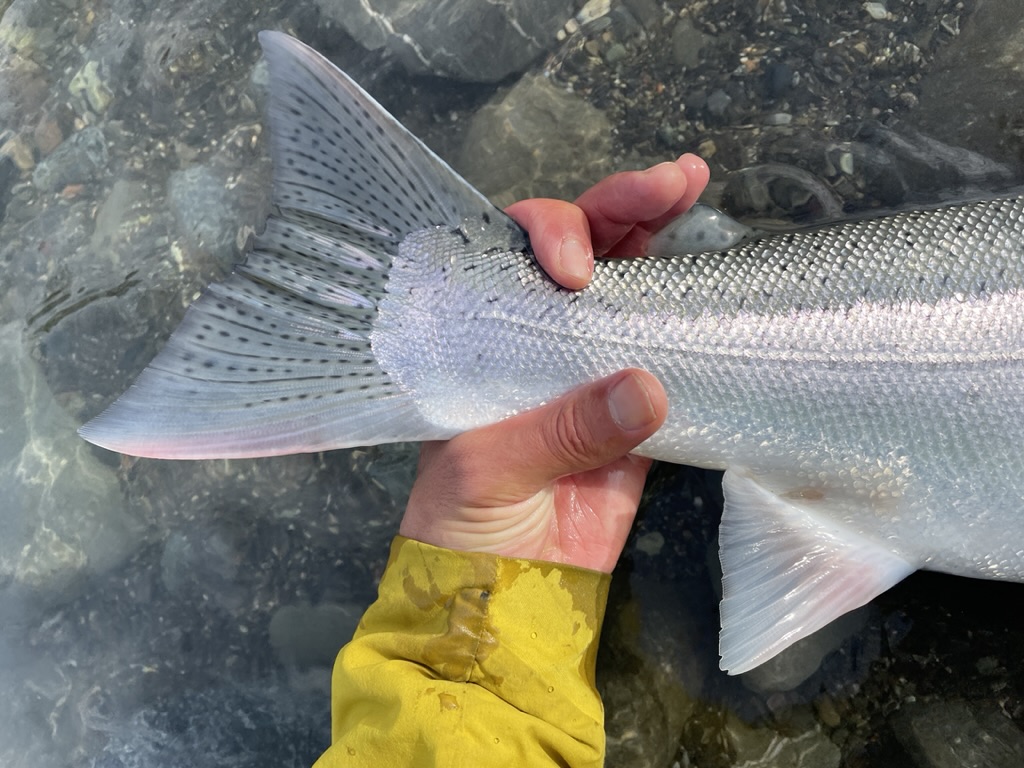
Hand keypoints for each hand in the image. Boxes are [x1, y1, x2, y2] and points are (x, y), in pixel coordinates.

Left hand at [398, 154, 708, 572]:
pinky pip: (669, 356)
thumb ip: (562, 428)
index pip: (512, 255)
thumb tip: (648, 385)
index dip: (548, 235)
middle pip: (583, 253)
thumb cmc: (463, 523)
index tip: (575, 265)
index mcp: (485, 336)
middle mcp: (538, 336)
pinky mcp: (637, 410)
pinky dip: (694, 322)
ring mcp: (592, 369)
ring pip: (630, 288)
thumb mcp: (491, 470)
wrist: (506, 593)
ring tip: (693, 185)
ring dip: (661, 239)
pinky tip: (719, 287)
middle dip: (622, 207)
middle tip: (674, 179)